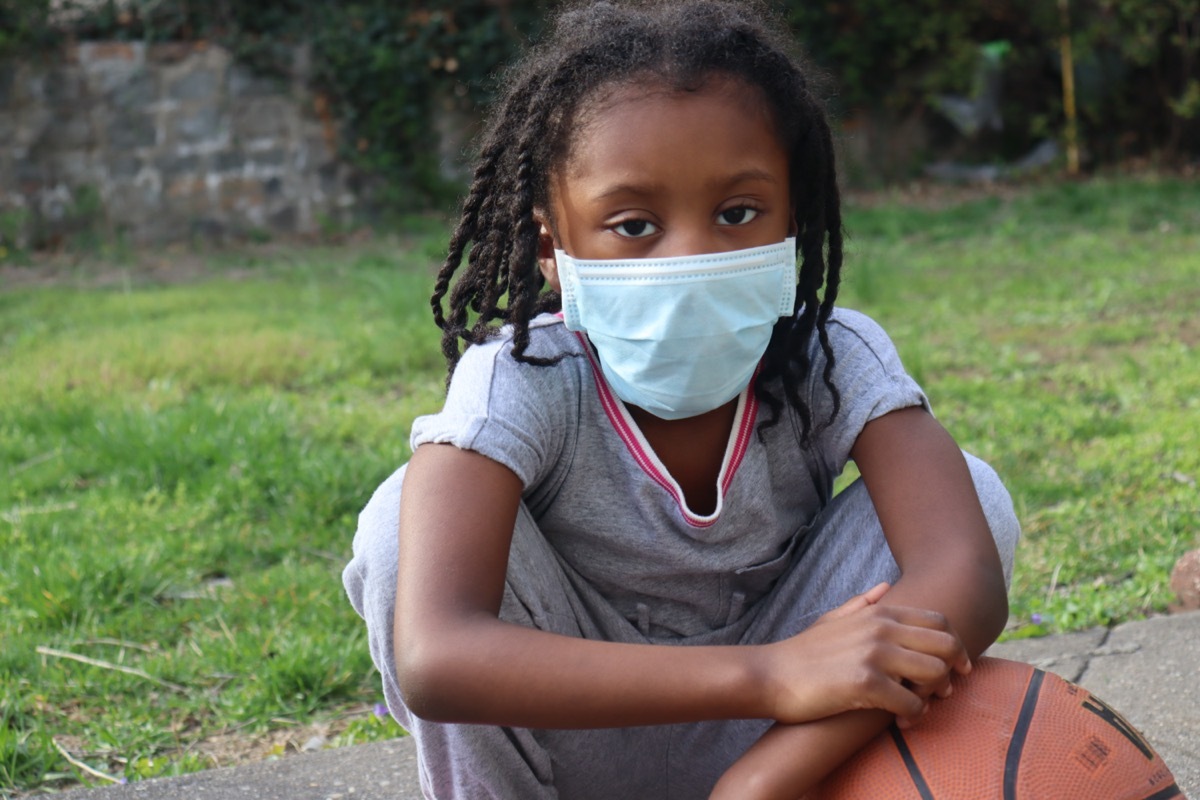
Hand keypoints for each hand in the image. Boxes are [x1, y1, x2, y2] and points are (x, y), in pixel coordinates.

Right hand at [756, 584, 970, 724]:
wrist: (771, 675)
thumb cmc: (803, 652)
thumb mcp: (832, 619)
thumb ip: (861, 604)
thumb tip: (884, 587)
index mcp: (878, 613)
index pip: (939, 621)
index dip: (955, 644)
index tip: (957, 665)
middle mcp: (881, 629)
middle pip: (945, 645)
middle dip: (953, 670)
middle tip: (944, 691)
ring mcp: (873, 654)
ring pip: (934, 674)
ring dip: (933, 695)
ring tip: (919, 706)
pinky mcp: (865, 683)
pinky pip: (911, 702)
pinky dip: (913, 715)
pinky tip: (902, 720)